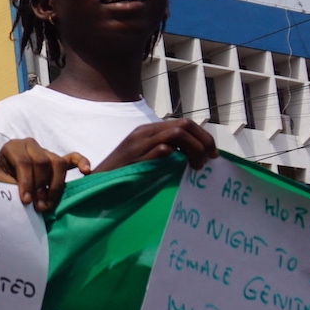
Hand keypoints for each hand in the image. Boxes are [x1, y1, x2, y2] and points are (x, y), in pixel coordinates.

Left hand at [0, 138, 85, 213]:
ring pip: (58, 163)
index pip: (24, 163)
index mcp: (13, 147)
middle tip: (39, 207)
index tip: (26, 201)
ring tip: (49, 205)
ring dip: (56, 186)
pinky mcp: (56, 160)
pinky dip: (81, 162)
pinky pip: (72, 158)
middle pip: (43, 163)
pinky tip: (86, 171)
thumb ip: (4, 185)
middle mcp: (30, 145)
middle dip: (42, 187)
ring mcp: (45, 151)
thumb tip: (22, 196)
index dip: (26, 183)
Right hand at [93, 119, 217, 172]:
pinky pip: (164, 149)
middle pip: (184, 124)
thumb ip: (163, 154)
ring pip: (177, 133)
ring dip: (195, 148)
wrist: (96, 185)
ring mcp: (138, 144)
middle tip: (210, 160)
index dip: (203, 137)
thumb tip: (193, 157)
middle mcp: (143, 133)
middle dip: (204, 140)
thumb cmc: (122, 177)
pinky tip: (183, 170)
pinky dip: (178, 156)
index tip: (213, 155)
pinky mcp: (136, 157)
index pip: (183, 123)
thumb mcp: (144, 160)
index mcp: (146, 131)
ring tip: (198, 165)